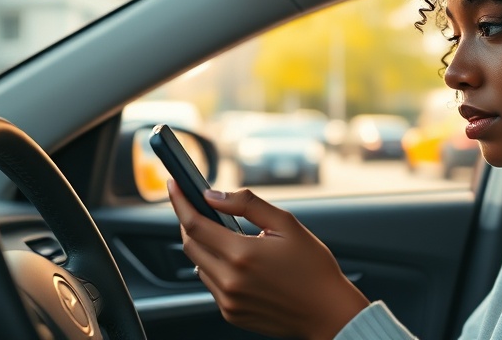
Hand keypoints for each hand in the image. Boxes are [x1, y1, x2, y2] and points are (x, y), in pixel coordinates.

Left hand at [167, 181, 369, 338]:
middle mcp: (229, 280)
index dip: (180, 202)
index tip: (174, 186)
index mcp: (242, 254)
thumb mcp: (287, 224)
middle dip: (189, 222)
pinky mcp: (231, 314)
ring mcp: (228, 301)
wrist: (327, 311)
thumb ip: (247, 205)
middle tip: (199, 207)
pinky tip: (241, 264)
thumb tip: (214, 196)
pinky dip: (217, 269)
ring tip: (230, 238)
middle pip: (189, 245)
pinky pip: (212, 285)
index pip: (194, 223)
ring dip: (205, 247)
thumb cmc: (313, 267)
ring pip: (199, 266)